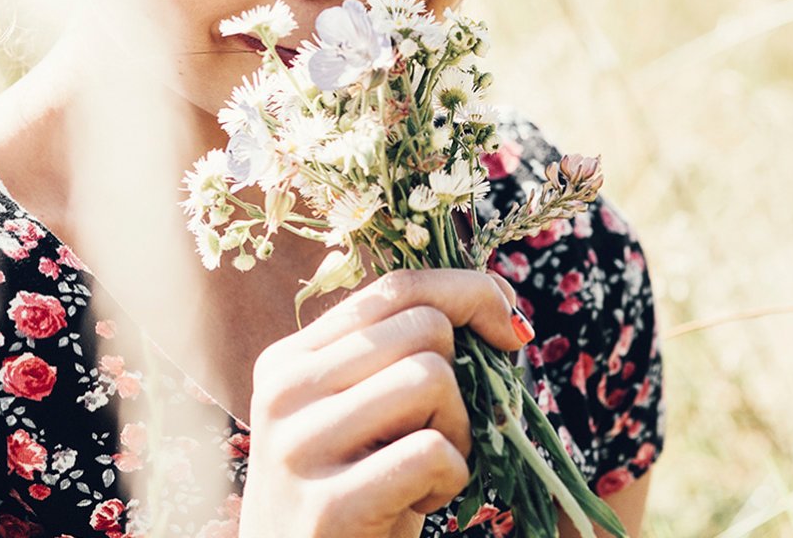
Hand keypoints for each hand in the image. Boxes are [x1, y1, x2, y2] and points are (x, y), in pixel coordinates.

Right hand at [236, 267, 532, 537]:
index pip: (395, 287)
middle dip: (460, 381)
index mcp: (290, 359)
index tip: (508, 332)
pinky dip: (452, 479)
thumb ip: (398, 353)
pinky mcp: (329, 506)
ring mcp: (299, 447)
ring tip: (426, 471)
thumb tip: (498, 299)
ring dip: (457, 432)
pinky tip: (419, 502)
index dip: (469, 294)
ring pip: (431, 379)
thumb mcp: (360, 415)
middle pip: (424, 328)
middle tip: (437, 435)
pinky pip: (433, 451)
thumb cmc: (354, 495)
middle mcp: (284, 391)